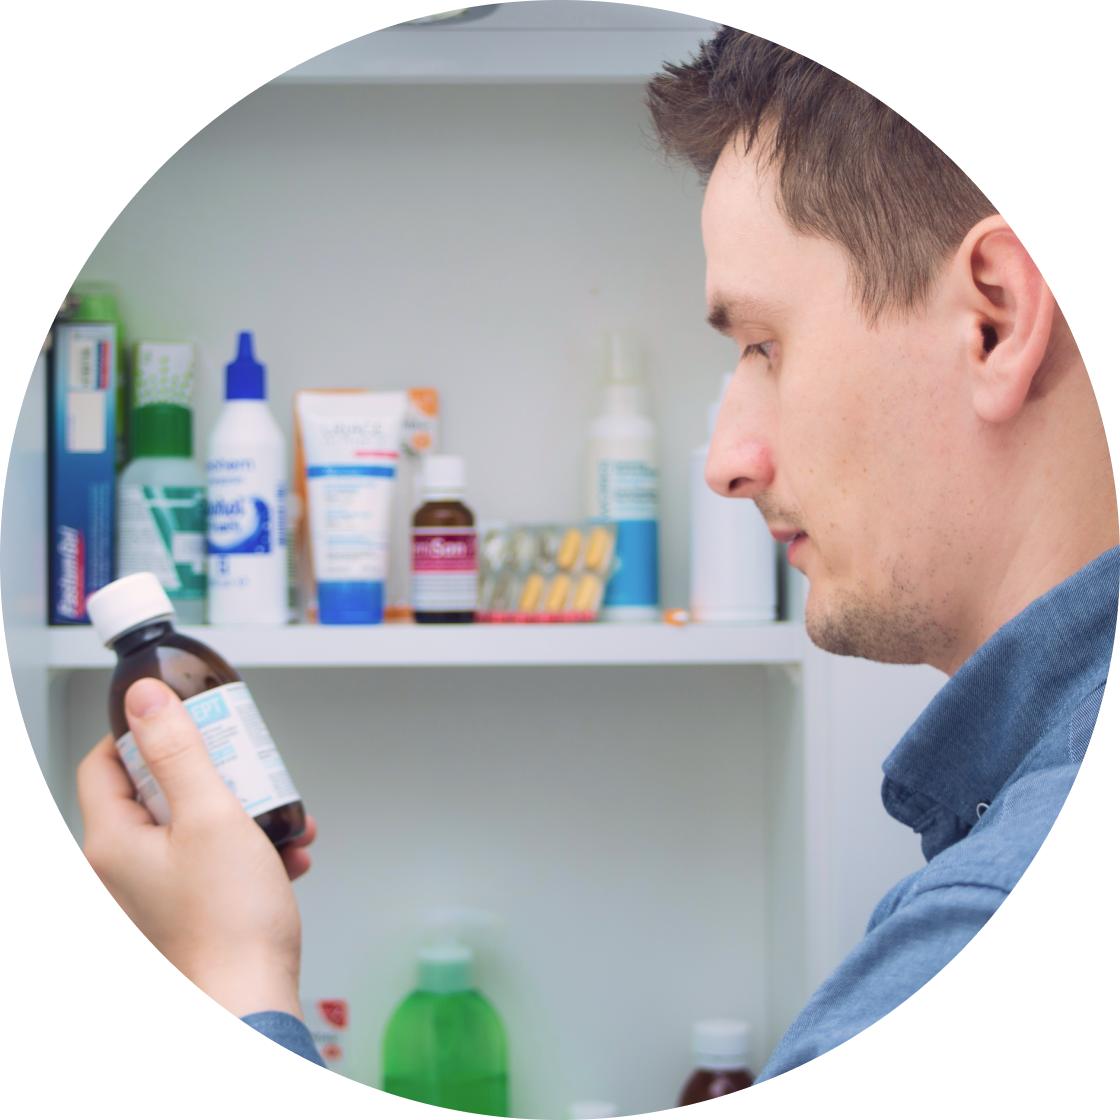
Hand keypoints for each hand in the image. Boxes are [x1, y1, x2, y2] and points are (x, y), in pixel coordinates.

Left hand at [79, 677, 316, 1018]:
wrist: (248, 1001)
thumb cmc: (228, 923)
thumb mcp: (210, 816)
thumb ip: (178, 751)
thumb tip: (145, 699)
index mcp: (113, 842)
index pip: (104, 762)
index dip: (143, 734)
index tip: (186, 722)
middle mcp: (122, 869)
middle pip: (156, 791)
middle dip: (210, 773)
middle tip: (243, 766)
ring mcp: (153, 892)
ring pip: (190, 825)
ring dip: (238, 811)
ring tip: (274, 815)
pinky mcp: (184, 911)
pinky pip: (210, 861)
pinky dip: (245, 850)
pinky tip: (283, 853)